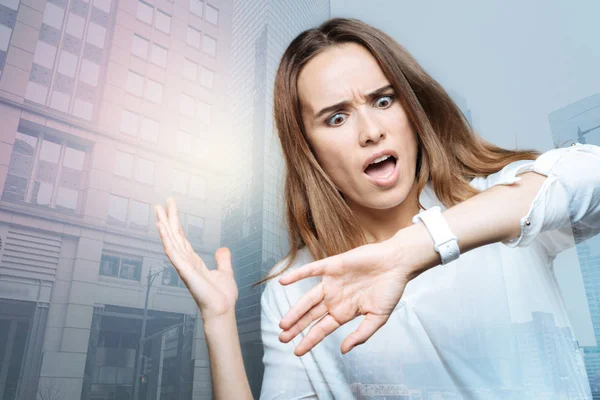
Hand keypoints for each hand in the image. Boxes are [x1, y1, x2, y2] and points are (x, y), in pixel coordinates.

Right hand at [154, 198, 237, 321]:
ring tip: (157, 209)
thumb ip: (222, 260)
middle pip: (174, 236)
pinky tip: (161, 227)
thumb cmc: (222, 296)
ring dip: (164, 225)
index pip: (182, 238)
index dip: (176, 223)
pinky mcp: (185, 271)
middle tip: (159, 203)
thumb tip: (222, 249)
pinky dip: (166, 239)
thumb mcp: (225, 272)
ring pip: (171, 241)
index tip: (171, 208)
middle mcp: (186, 261)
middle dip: (167, 219)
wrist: (223, 310)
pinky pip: (173, 252)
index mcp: (194, 261)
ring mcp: (183, 266)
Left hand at [277, 236, 418, 355]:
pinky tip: (283, 281)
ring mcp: (332, 282)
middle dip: (296, 327)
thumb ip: (361, 335)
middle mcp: (335, 298)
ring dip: (295, 310)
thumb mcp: (378, 318)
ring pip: (308, 298)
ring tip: (282, 323)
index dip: (309, 340)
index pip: (322, 329)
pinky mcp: (333, 265)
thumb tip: (344, 350)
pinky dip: (296, 275)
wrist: (398, 263)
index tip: (297, 352)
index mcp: (344, 311)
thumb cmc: (391, 289)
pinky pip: (311, 270)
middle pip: (310, 316)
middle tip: (281, 339)